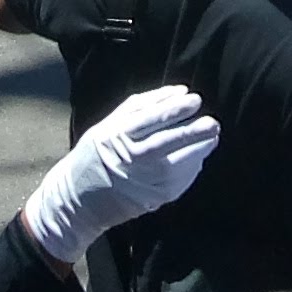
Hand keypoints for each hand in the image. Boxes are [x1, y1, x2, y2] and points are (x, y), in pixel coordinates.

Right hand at [21, 84, 219, 270]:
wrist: (78, 199)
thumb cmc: (96, 154)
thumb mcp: (108, 124)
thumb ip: (142, 106)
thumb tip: (179, 91)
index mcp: (117, 135)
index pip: (152, 119)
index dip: (176, 108)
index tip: (195, 99)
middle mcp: (130, 158)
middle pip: (167, 142)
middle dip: (194, 132)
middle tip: (213, 123)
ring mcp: (142, 181)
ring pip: (178, 164)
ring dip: (199, 151)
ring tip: (211, 137)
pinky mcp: (153, 199)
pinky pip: (179, 182)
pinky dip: (192, 168)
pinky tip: (198, 157)